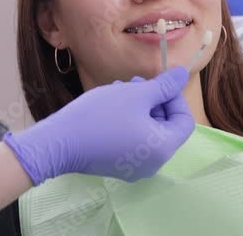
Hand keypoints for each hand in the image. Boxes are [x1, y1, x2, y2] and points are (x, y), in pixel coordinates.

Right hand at [4, 66, 194, 184]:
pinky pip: (132, 141)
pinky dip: (127, 122)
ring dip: (138, 108)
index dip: (173, 97)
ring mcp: (135, 168)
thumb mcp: (135, 95)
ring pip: (147, 130)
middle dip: (152, 101)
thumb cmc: (99, 117)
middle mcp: (153, 163)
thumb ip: (164, 86)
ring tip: (117, 93)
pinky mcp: (118, 166)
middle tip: (133, 84)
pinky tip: (109, 107)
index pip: (184, 120)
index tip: (155, 84)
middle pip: (165, 126)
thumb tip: (183, 74)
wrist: (58, 143)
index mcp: (162, 148)